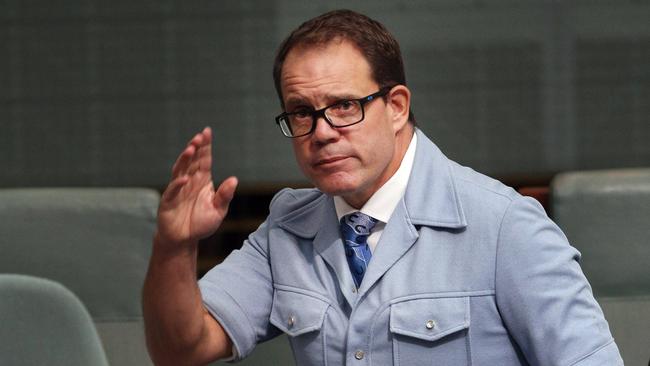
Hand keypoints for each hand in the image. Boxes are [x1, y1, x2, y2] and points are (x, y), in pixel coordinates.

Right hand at [156, 127, 237, 247]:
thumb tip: (234, 180)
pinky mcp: (168, 201)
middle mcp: (189, 181)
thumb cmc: (200, 224)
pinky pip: (173, 189)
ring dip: (185, 159)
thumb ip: (225, 195)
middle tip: (199, 137)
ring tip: (191, 149)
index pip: (204, 160)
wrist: (184, 239)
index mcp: (202, 181)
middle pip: (192, 161)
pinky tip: (185, 178)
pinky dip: (178, 183)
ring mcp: (177, 189)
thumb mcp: (218, 211)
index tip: (207, 132)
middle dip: (195, 148)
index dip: (205, 146)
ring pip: (180, 170)